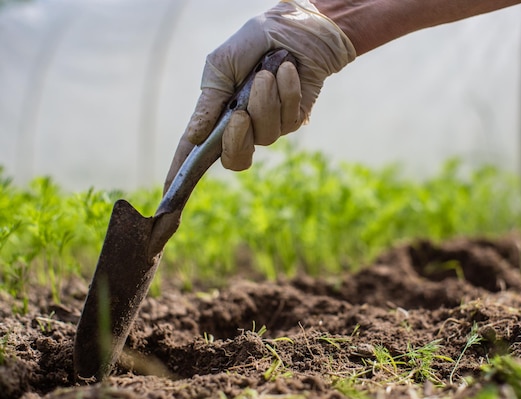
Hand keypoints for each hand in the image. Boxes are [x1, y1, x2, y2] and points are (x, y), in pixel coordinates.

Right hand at [182, 0, 355, 170]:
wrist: (292, 28)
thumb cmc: (252, 44)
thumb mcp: (220, 68)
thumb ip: (208, 103)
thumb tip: (194, 139)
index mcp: (217, 116)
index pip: (197, 153)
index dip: (182, 175)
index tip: (170, 193)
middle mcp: (243, 127)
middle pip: (236, 159)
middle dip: (237, 138)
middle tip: (239, 113)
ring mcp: (269, 125)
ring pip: (265, 136)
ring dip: (265, 101)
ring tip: (267, 73)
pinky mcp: (294, 118)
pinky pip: (289, 118)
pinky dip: (287, 90)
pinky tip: (287, 70)